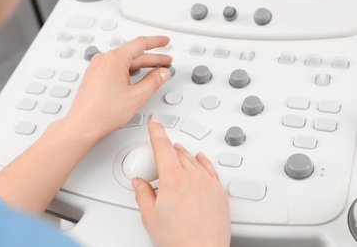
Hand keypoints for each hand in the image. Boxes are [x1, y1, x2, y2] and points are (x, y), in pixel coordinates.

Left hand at [64, 36, 172, 141]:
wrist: (83, 124)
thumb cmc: (102, 112)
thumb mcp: (136, 96)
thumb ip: (153, 81)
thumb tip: (162, 73)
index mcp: (114, 59)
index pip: (140, 43)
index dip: (156, 42)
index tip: (165, 41)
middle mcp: (103, 60)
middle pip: (133, 53)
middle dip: (152, 58)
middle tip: (166, 61)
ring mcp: (97, 67)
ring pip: (124, 61)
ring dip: (140, 65)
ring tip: (154, 70)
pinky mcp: (94, 76)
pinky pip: (115, 68)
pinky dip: (128, 71)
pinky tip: (135, 77)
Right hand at [132, 119, 230, 246]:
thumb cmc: (179, 241)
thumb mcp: (150, 217)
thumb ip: (142, 194)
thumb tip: (139, 183)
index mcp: (173, 179)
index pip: (162, 147)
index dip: (156, 132)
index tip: (155, 123)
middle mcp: (193, 177)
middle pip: (178, 152)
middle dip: (167, 148)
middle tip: (159, 153)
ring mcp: (208, 184)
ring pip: (193, 159)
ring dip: (183, 153)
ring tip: (176, 153)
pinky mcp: (219, 192)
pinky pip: (210, 168)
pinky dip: (202, 160)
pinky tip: (200, 159)